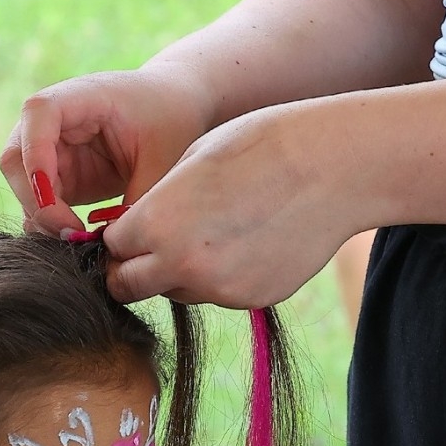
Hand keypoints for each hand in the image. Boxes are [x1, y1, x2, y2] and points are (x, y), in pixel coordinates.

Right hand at [0, 65, 216, 235]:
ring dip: (44, 218)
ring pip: (24, 188)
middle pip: (16, 158)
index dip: (37, 155)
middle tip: (72, 234)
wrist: (178, 111)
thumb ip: (136, 200)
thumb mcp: (163, 160)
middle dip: (36, 200)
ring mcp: (53, 151)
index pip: (38, 114)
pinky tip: (81, 242)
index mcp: (81, 96)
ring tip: (81, 242)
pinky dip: (53, 226)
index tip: (52, 196)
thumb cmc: (173, 121)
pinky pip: (40, 205)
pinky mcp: (60, 177)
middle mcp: (55, 122)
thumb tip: (110, 250)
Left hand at [101, 99, 363, 308]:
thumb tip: (137, 233)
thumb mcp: (192, 161)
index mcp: (156, 223)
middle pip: (128, 287)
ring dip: (180, 274)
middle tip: (154, 247)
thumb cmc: (261, 145)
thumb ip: (157, 205)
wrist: (334, 166)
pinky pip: (219, 294)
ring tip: (216, 232)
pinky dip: (223, 276)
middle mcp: (181, 265)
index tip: (131, 228)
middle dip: (133, 269)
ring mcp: (218, 288)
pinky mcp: (251, 300)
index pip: (111, 248)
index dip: (118, 237)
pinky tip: (250, 241)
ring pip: (176, 292)